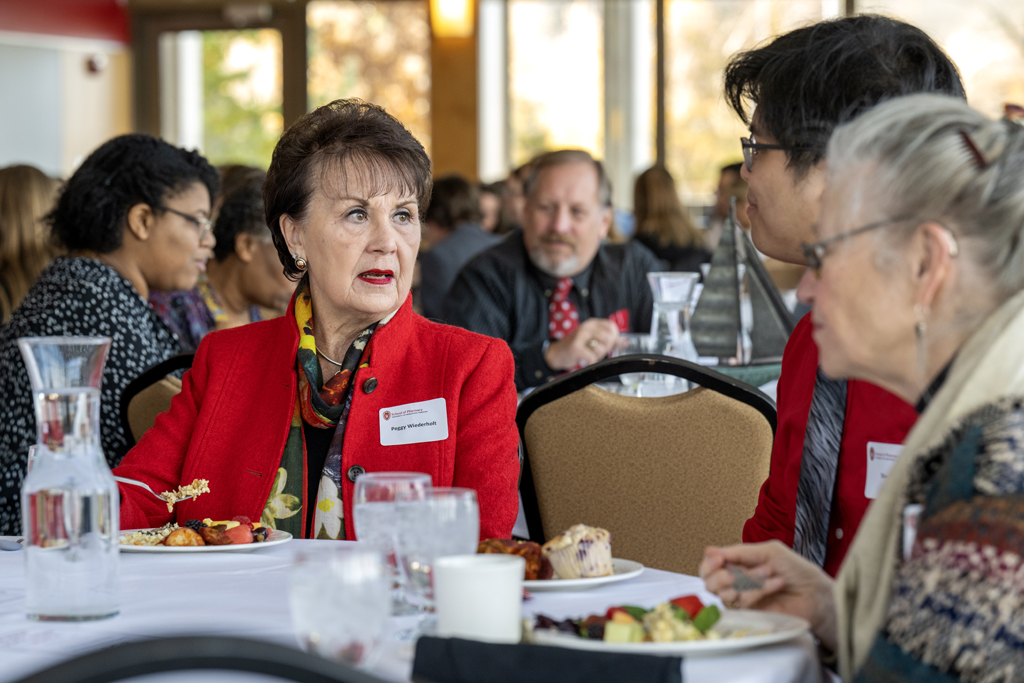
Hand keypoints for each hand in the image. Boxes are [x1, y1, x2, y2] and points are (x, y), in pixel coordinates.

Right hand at [544, 318, 619, 369]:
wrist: (557, 354)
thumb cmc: (577, 347)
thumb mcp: (593, 339)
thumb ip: (609, 340)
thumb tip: (625, 342)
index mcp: (593, 323)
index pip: (612, 327)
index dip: (613, 338)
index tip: (606, 344)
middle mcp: (587, 326)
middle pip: (609, 339)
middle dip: (605, 349)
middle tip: (595, 351)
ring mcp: (581, 336)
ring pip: (601, 349)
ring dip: (597, 356)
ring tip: (588, 354)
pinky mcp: (576, 347)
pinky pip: (592, 358)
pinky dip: (590, 362)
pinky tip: (583, 359)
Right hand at [699, 541, 836, 650]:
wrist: (815, 592)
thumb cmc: (795, 569)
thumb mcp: (768, 551)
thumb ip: (739, 552)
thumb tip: (709, 550)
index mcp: (737, 563)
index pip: (709, 564)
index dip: (710, 562)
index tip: (719, 559)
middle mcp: (736, 581)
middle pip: (709, 582)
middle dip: (720, 576)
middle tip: (734, 573)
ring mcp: (743, 599)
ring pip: (724, 593)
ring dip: (746, 580)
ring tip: (767, 573)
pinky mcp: (751, 615)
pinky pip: (743, 603)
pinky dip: (758, 590)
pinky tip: (775, 584)